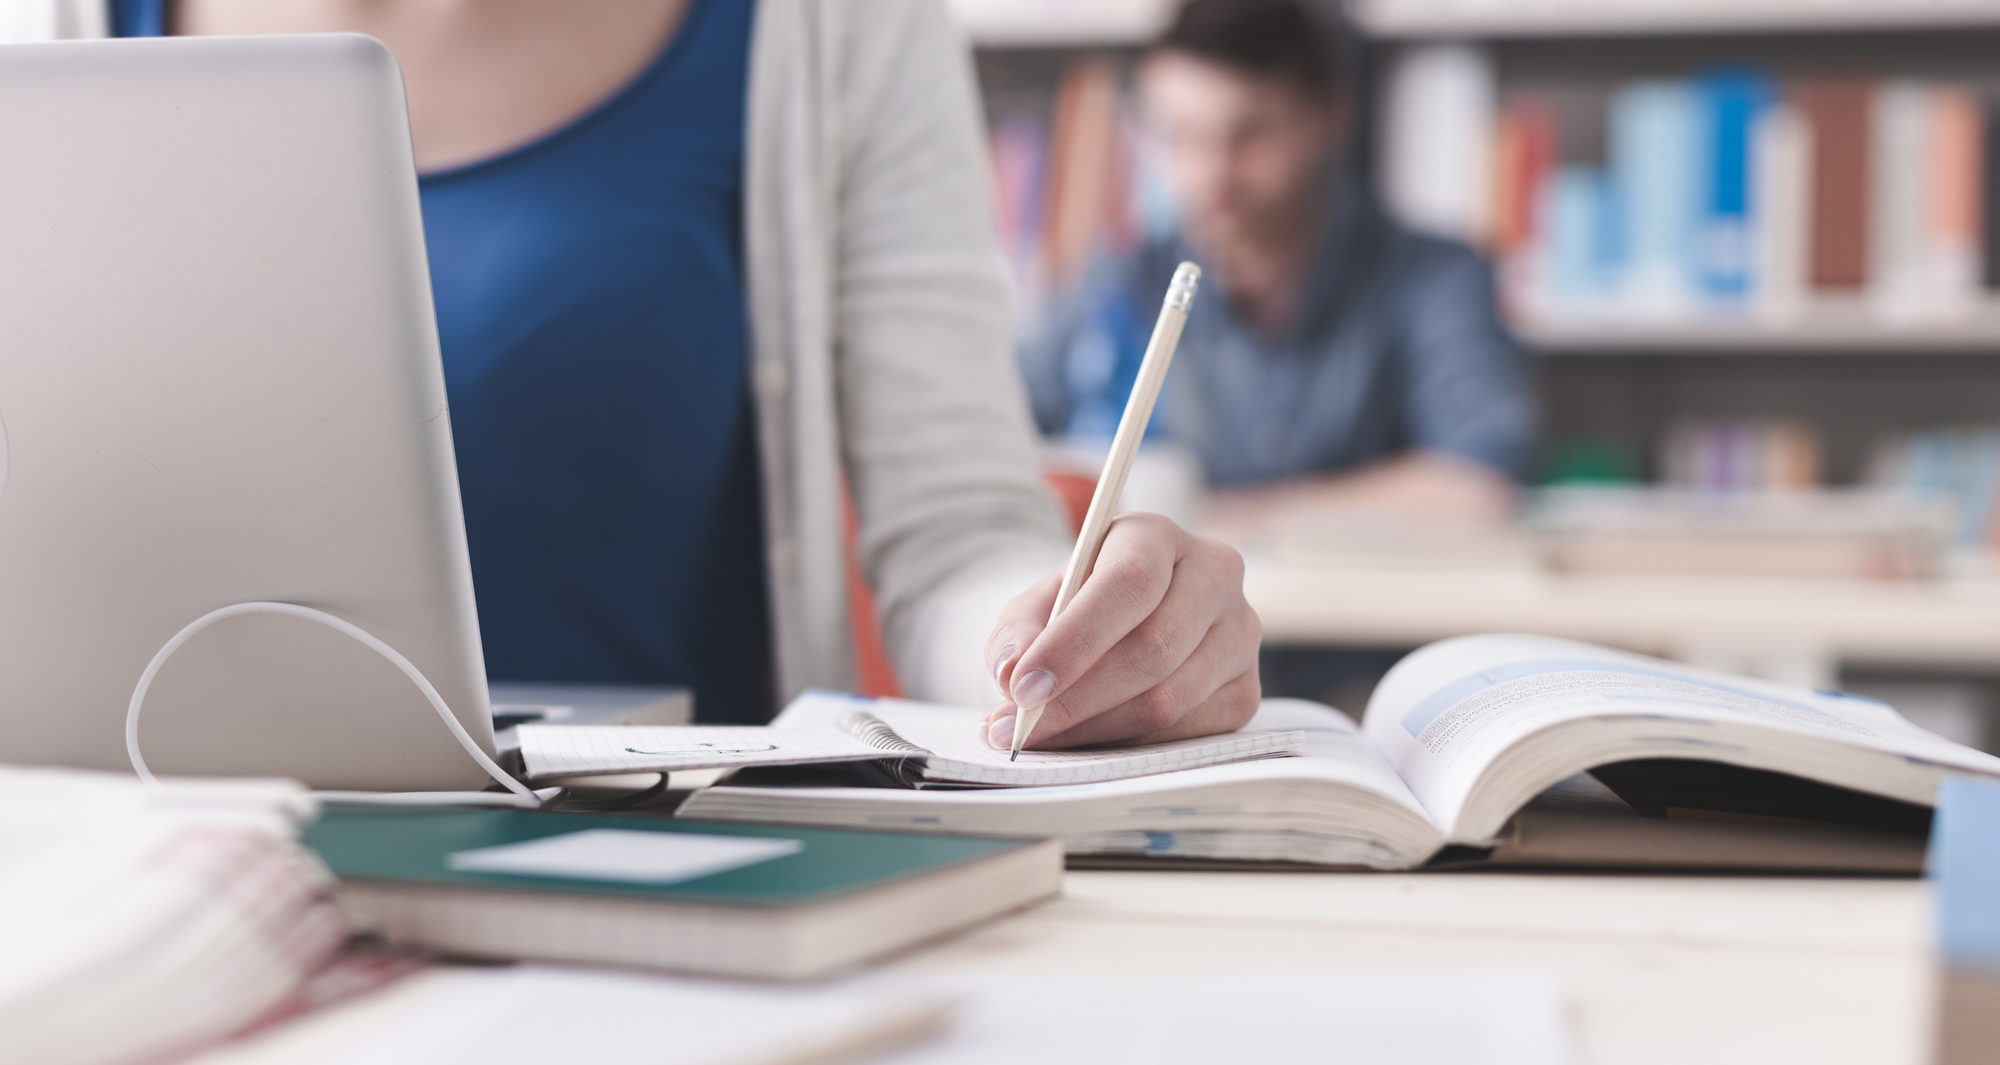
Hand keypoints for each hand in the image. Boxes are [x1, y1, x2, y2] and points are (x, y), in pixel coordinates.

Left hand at [983, 513, 1261, 749]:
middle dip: (1077, 699)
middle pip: (1153, 649)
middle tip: (1021, 729)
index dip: (1074, 640)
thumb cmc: (1073, 613)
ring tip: (1042, 739)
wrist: (1120, 630)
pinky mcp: (1246, 690)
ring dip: (1095, 731)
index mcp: (1155, 536)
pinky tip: (1091, 741)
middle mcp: (1214, 575)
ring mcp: (1240, 634)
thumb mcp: (1033, 610)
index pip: (1129, 582)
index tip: (1022, 686)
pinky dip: (1128, 746)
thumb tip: (1012, 674)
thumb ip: (1017, 635)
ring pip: (1168, 700)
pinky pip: (1186, 734)